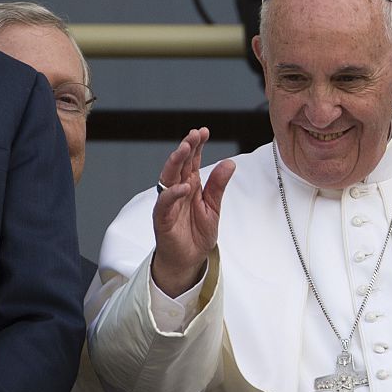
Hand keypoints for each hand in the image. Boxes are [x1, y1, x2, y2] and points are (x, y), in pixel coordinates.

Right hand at [151, 127, 234, 297]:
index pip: (192, 160)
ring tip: (185, 149)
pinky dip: (173, 194)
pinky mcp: (162, 218)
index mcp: (190, 185)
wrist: (189, 260)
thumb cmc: (197, 233)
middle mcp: (178, 190)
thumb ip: (218, 186)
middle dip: (186, 147)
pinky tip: (184, 186)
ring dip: (176, 162)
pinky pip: (165, 203)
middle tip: (194, 134)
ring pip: (168, 177)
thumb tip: (229, 162)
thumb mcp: (213, 207)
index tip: (204, 131)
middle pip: (179, 164)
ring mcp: (168, 202)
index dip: (197, 145)